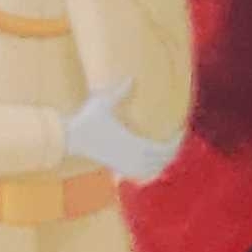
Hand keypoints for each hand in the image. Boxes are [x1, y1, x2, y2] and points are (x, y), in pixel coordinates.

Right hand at [63, 78, 183, 181]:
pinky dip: (152, 170)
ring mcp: (124, 165)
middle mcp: (131, 158)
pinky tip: (155, 162)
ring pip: (153, 170)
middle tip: (179, 136)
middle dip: (173, 150)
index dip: (176, 141)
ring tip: (170, 147)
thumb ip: (119, 92)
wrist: (70, 140)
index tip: (181, 129)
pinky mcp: (117, 168)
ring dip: (164, 160)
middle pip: (162, 160)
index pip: (163, 148)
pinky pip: (141, 174)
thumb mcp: (103, 102)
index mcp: (133, 143)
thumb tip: (131, 77)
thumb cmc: (86, 120)